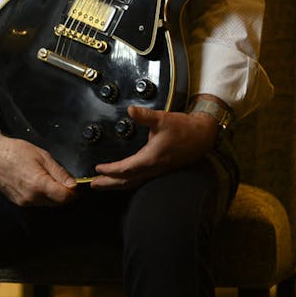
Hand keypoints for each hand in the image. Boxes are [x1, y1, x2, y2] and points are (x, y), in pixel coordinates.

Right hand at [0, 131, 79, 206]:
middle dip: (64, 194)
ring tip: (47, 178)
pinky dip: (41, 195)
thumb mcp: (42, 156)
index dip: (73, 192)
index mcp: (39, 184)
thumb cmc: (15, 152)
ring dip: (52, 195)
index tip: (76, 186)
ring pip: (47, 203)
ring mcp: (24, 202)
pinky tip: (36, 182)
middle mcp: (31, 197)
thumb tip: (73, 185)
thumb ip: (59, 173)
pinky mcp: (19, 202)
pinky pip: (36, 202)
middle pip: (57, 202)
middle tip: (64, 181)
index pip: (64, 197)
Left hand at [89, 105, 218, 190]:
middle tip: (93, 185)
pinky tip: (124, 180)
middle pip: (127, 181)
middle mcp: (153, 168)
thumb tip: (131, 110)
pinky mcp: (161, 170)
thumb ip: (145, 116)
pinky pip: (141, 180)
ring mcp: (158, 171)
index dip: (110, 170)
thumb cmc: (183, 128)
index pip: (125, 169)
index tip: (97, 169)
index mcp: (151, 158)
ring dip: (117, 185)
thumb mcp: (162, 119)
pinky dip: (129, 182)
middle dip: (109, 184)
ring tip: (103, 186)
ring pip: (134, 182)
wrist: (202, 136)